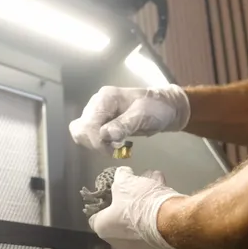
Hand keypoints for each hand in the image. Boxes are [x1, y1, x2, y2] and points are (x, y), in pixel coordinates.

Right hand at [68, 85, 190, 151]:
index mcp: (105, 98)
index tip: (113, 150)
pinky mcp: (100, 121)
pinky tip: (111, 145)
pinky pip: (89, 135)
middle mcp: (96, 104)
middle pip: (81, 129)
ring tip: (114, 148)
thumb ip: (124, 124)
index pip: (88, 124)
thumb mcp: (143, 116)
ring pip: (82, 133)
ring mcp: (97, 112)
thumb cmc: (156, 108)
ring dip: (95, 145)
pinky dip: (97, 143)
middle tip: (115, 150)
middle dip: (96, 144)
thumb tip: (105, 135)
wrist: (165, 108)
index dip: (97, 141)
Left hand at [88, 167, 212, 248]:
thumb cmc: (138, 203)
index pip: (95, 216)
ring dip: (145, 197)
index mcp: (103, 228)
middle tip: (135, 184)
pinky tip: (162, 187)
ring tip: (153, 179)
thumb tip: (122, 173)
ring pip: (138, 216)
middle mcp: (118, 241)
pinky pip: (152, 221)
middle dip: (129, 197)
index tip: (111, 191)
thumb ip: (120, 175)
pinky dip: (156, 206)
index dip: (103, 201)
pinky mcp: (155, 243)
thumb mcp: (124, 181)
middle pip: (120, 215)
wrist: (169, 221)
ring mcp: (138, 244)